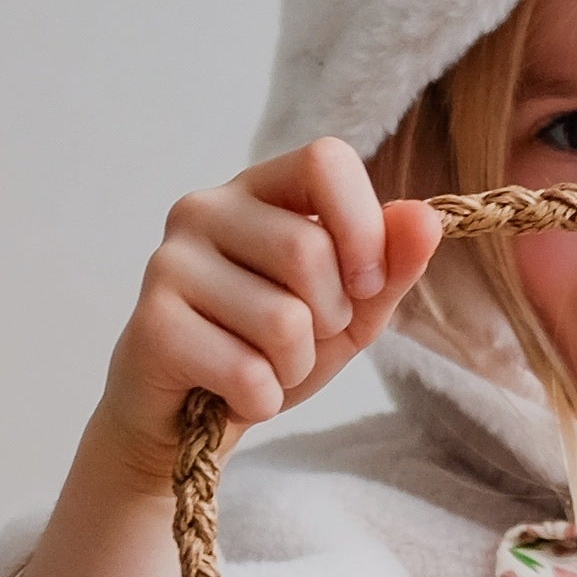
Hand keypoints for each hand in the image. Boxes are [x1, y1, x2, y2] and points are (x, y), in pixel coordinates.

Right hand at [96, 138, 441, 489]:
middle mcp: (205, 209)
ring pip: (283, 322)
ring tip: (262, 366)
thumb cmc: (273, 349)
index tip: (367, 284)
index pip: (326, 161)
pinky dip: (262, 399)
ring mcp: (169, 262)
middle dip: (330, 319)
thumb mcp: (351, 309)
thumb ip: (391, 266)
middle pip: (308, 250)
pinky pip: (248, 373)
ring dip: (294, 367)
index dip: (364, 228)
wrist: (194, 415)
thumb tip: (425, 219)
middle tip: (300, 339)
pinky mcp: (151, 324)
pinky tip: (234, 393)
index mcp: (259, 191)